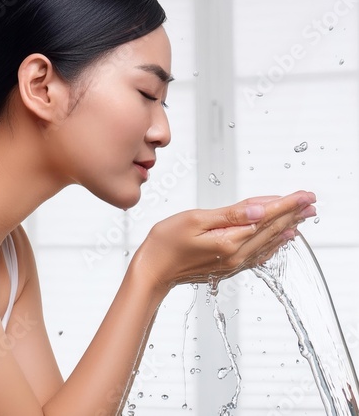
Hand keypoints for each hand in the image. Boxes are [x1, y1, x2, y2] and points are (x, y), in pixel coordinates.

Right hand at [135, 190, 316, 290]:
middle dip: (293, 213)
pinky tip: (280, 240)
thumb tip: (260, 210)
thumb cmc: (166, 242)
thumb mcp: (194, 220)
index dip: (286, 204)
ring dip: (287, 227)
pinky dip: (273, 244)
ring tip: (303, 217)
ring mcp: (233, 262)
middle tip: (311, 201)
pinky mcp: (228, 266)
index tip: (304, 194)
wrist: (153, 270)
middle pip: (271, 230)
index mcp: (229, 240)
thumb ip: (230, 215)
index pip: (265, 217)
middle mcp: (236, 254)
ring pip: (268, 242)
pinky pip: (259, 254)